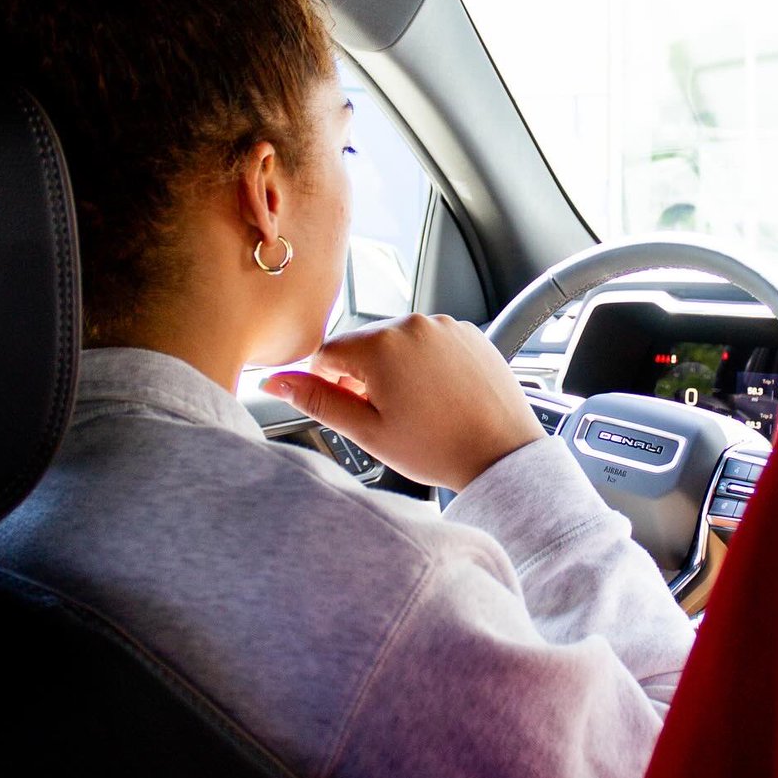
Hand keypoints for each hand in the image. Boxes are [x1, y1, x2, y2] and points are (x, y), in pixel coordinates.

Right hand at [260, 313, 544, 490]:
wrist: (502, 453)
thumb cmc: (438, 448)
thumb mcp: (367, 431)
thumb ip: (318, 400)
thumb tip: (275, 382)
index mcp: (380, 345)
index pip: (327, 353)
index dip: (330, 384)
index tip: (351, 408)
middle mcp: (412, 324)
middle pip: (364, 344)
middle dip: (364, 375)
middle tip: (386, 415)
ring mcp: (444, 325)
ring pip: (399, 342)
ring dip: (396, 367)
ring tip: (418, 408)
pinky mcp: (468, 332)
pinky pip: (432, 341)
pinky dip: (428, 363)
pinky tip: (440, 396)